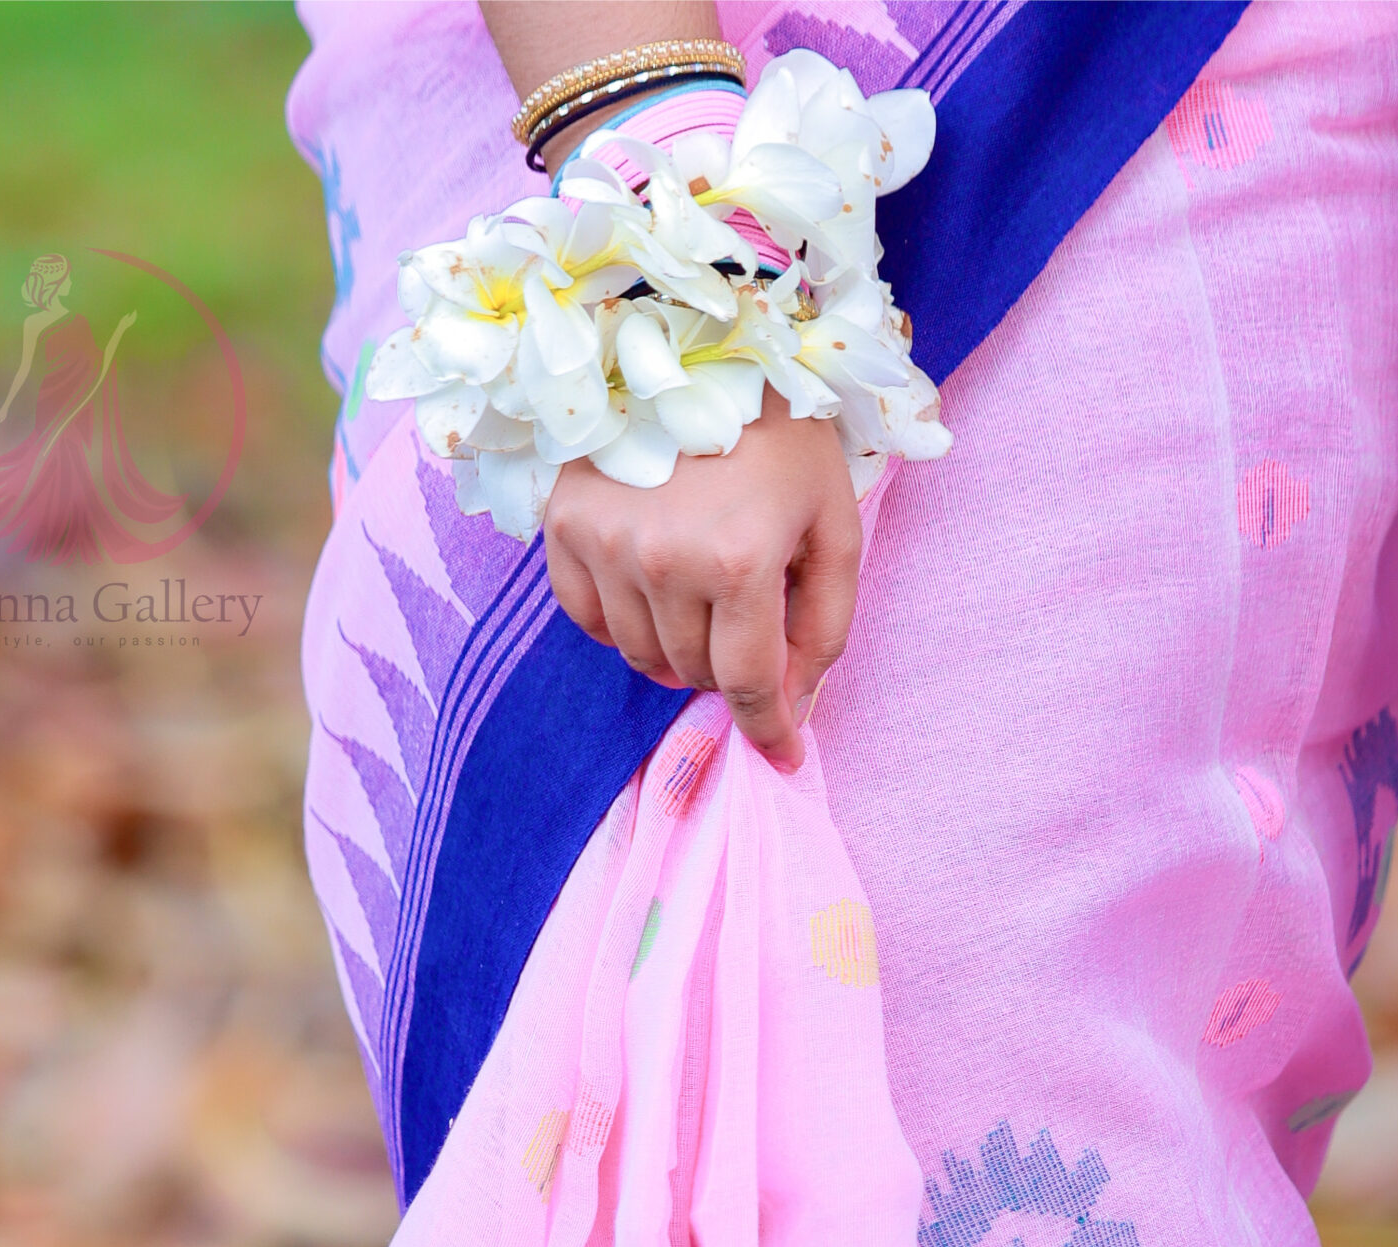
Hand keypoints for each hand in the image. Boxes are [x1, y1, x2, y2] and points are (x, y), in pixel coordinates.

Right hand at [543, 391, 860, 772]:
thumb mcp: (833, 524)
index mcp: (741, 561)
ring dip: (678, 647)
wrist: (698, 341)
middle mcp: (664, 560)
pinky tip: (651, 585)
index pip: (749, 684)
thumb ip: (823, 625)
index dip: (769, 729)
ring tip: (702, 595)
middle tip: (746, 619)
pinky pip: (589, 620)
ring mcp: (606, 543)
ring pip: (641, 655)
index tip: (780, 754)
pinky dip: (624, 623)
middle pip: (693, 674)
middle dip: (727, 666)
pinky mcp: (564, 525)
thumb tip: (795, 708)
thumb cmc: (782, 435)